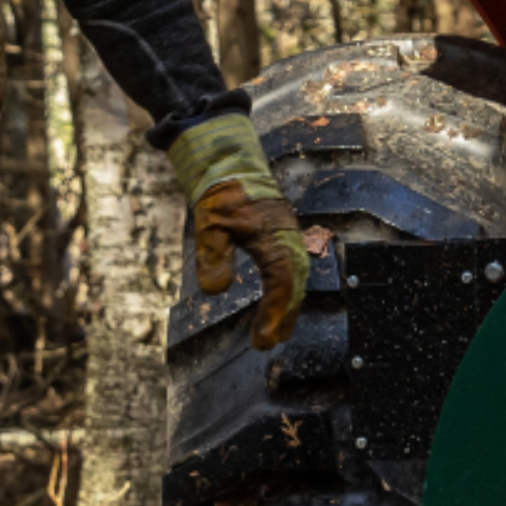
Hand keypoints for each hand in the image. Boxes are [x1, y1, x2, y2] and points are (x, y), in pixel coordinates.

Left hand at [165, 112, 312, 348]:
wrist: (233, 162)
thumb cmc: (221, 193)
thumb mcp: (209, 224)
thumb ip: (213, 256)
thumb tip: (215, 291)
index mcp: (275, 237)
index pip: (280, 284)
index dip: (274, 314)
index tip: (262, 340)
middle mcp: (289, 239)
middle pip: (294, 285)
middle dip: (285, 316)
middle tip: (269, 343)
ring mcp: (290, 238)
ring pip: (296, 279)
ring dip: (289, 306)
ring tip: (277, 333)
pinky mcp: (285, 237)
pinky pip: (292, 269)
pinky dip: (288, 290)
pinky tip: (280, 303)